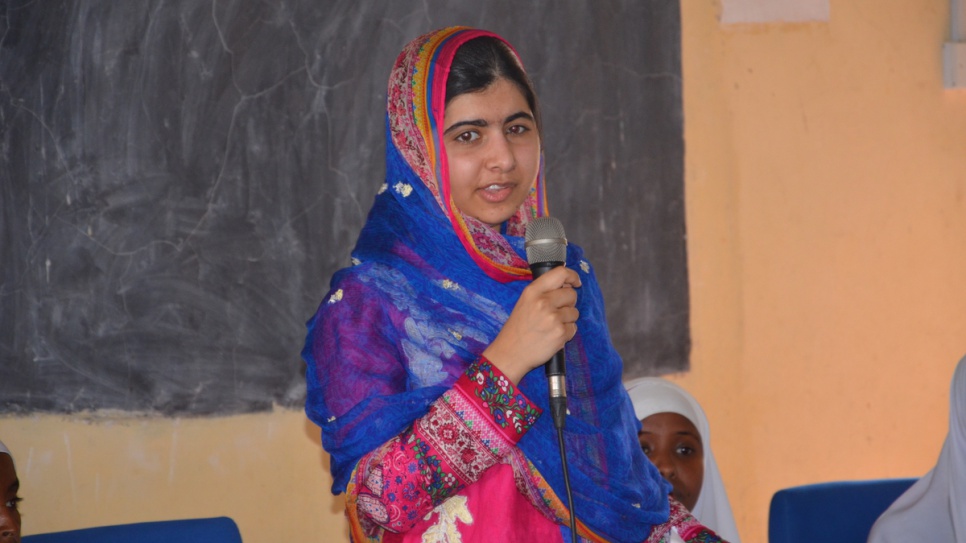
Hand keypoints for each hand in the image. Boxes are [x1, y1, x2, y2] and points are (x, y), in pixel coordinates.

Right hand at [482, 266, 581, 384]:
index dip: (572, 276)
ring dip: (567, 319)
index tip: (575, 282)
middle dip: (568, 303)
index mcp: (533, 291)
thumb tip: (567, 285)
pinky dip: (566, 333)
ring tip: (551, 326)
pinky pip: (573, 328)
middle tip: (556, 312)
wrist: (510, 353)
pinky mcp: (560, 333)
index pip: (560, 273)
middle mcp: (543, 302)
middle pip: (571, 294)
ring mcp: (553, 318)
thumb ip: (544, 292)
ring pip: (574, 313)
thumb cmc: (517, 328)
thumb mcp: (525, 302)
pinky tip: (553, 336)